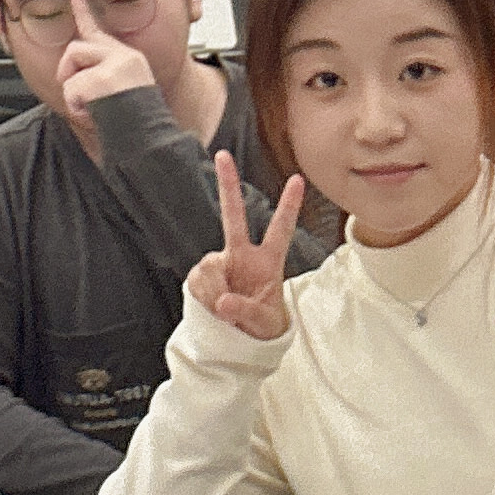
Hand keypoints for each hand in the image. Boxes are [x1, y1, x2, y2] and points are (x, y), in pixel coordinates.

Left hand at [49, 0, 154, 114]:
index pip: (100, 31)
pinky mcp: (103, 79)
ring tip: (92, 107)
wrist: (148, 139)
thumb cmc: (133, 121)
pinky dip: (76, 106)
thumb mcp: (120, 93)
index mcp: (128, 59)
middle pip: (76, 48)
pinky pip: (71, 89)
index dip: (84, 11)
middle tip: (78, 95)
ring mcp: (114, 66)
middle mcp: (124, 57)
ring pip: (71, 65)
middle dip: (68, 70)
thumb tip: (72, 74)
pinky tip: (93, 115)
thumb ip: (99, 76)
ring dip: (73, 90)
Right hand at [183, 149, 303, 341]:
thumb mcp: (263, 323)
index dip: (288, 206)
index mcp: (268, 262)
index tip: (297, 179)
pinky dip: (203, 297)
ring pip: (209, 268)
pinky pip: (197, 282)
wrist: (240, 339)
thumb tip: (222, 303)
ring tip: (225, 312)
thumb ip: (245, 311)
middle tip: (223, 155)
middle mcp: (242, 255)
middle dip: (227, 185)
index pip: (281, 230)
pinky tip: (212, 308)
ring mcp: (220, 263)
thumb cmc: (262, 326)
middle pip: (233, 216)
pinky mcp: (202, 276)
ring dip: (214, 292)